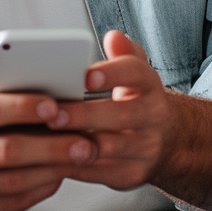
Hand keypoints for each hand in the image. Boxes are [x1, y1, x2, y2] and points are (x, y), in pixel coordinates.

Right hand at [0, 82, 97, 210]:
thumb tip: (42, 83)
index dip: (22, 108)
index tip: (54, 105)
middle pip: (7, 151)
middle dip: (52, 146)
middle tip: (84, 140)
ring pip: (15, 181)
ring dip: (54, 168)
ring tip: (80, 156)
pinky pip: (16, 202)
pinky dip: (43, 187)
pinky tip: (58, 173)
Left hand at [46, 30, 173, 190]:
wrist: (167, 142)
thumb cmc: (137, 100)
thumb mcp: (134, 73)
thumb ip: (122, 54)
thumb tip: (113, 36)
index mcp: (149, 84)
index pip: (135, 73)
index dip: (111, 74)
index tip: (85, 76)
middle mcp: (153, 115)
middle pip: (119, 115)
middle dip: (83, 115)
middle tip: (53, 113)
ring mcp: (145, 148)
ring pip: (107, 147)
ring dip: (74, 144)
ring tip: (44, 138)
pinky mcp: (131, 174)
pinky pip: (98, 171)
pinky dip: (71, 165)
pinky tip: (48, 158)